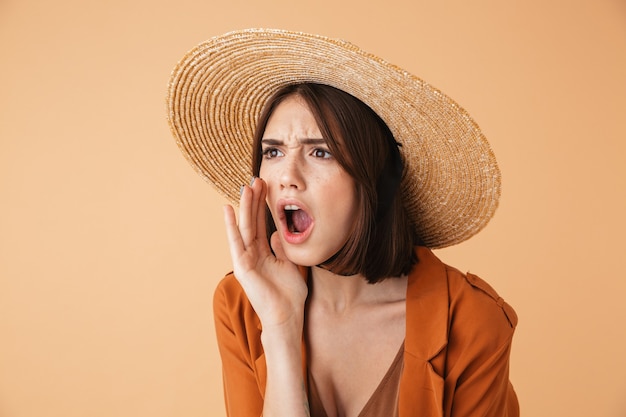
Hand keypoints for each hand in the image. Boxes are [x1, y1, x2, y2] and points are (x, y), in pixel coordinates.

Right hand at [223, 178, 307, 331]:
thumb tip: (278, 234)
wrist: (287, 317)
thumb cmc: (289, 296)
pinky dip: (231, 225)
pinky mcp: (242, 267)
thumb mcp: (290, 265)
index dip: (263, 206)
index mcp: (264, 254)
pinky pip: (236, 242)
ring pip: (244, 228)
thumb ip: (282, 249)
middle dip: (254, 201)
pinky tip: (228, 209)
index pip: (262, 224)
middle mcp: (252, 255)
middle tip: (257, 179)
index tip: (265, 187)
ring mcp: (245, 260)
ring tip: (245, 187)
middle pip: (252, 222)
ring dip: (245, 207)